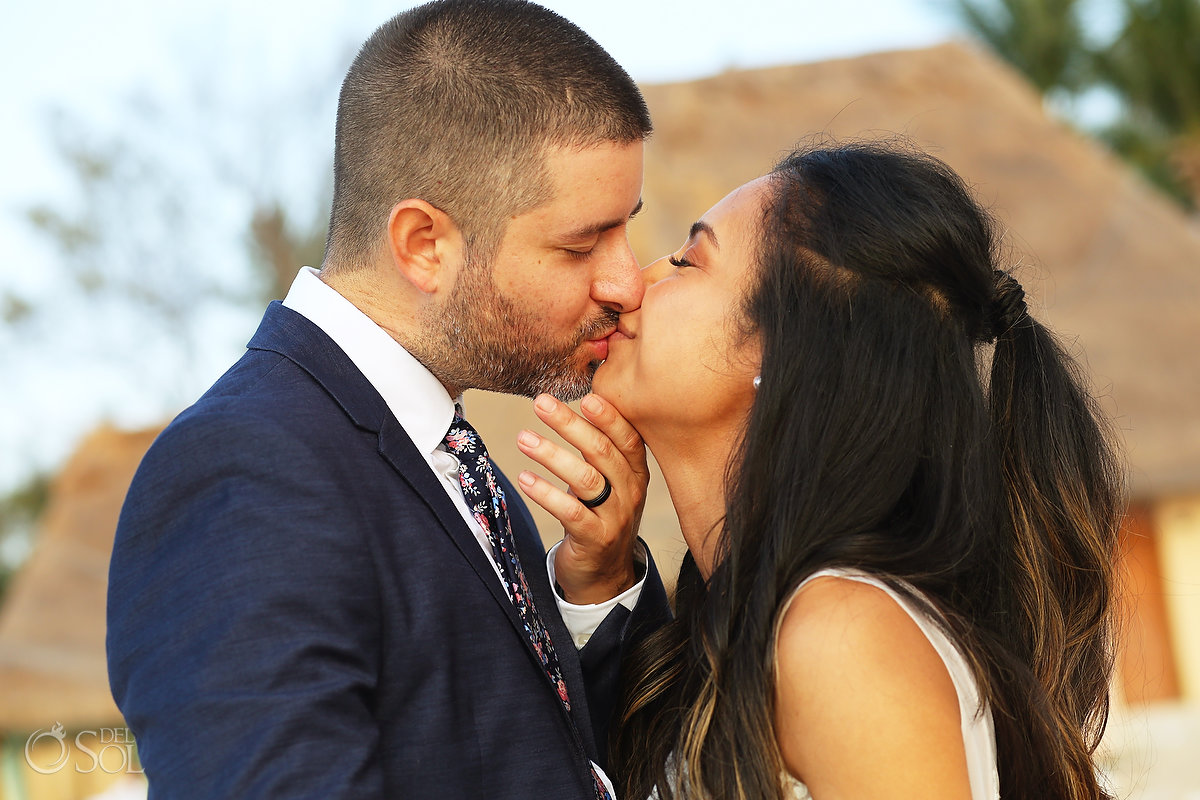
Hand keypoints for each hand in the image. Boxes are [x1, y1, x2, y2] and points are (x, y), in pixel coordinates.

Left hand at [516, 392, 647, 604]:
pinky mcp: (595, 539)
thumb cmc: (601, 515)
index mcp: (637, 472)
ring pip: (585, 479)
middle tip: (541, 403)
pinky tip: (524, 478)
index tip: (586, 394)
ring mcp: (615, 518)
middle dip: (570, 425)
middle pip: (603, 452)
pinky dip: (546, 493)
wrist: (604, 574)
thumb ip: (600, 450)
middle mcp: (631, 492)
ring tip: (523, 438)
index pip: (628, 438)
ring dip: (551, 454)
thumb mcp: (610, 482)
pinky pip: (570, 512)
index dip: (609, 416)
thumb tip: (577, 403)